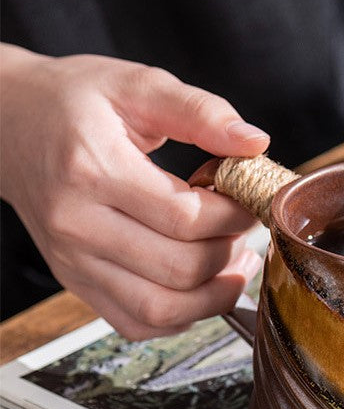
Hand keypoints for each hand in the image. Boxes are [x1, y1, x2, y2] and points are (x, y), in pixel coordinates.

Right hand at [0, 47, 268, 338]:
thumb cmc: (74, 103)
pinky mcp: (75, 281)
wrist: (8, 125)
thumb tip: (254, 142)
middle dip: (230, 254)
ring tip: (237, 266)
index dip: (235, 216)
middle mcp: (77, 224)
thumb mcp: (137, 85)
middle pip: (179, 269)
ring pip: (160, 309)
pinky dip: (180, 317)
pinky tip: (200, 288)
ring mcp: (73, 261)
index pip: (185, 217)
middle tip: (245, 232)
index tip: (250, 201)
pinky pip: (136, 323)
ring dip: (214, 296)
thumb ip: (199, 111)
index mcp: (93, 169)